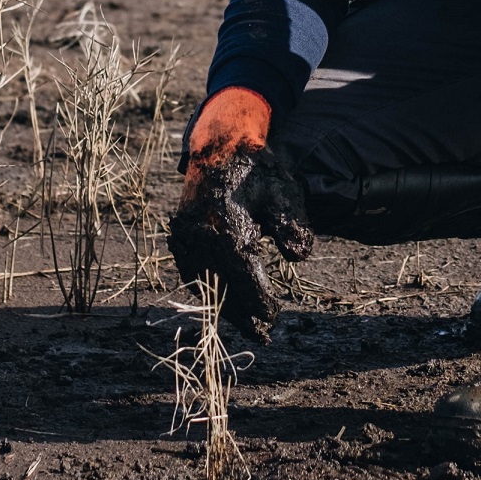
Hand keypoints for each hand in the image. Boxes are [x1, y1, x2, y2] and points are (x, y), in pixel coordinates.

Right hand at [167, 88, 312, 340]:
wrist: (219, 144)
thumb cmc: (256, 169)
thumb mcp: (283, 193)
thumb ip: (293, 225)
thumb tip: (301, 257)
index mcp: (228, 228)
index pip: (245, 278)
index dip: (260, 302)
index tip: (274, 318)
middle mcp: (202, 236)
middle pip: (223, 287)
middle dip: (242, 314)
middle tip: (261, 336)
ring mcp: (187, 235)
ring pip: (204, 282)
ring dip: (223, 304)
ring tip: (244, 324)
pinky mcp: (180, 233)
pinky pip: (191, 269)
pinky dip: (205, 286)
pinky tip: (219, 297)